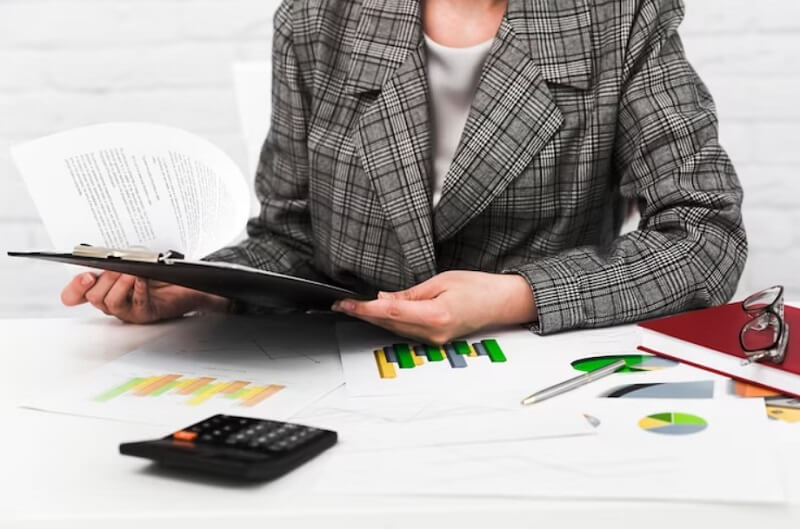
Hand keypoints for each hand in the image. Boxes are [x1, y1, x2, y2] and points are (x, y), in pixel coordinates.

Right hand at [61, 272, 230, 323]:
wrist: (189, 283)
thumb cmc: (160, 271)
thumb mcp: (132, 260)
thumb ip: (113, 259)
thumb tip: (101, 255)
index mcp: (104, 287)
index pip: (75, 294)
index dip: (74, 288)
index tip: (84, 276)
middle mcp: (112, 301)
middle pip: (93, 297)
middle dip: (104, 279)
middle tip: (117, 267)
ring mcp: (128, 310)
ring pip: (110, 303)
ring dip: (119, 285)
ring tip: (130, 273)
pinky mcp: (146, 314)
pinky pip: (135, 305)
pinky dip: (137, 290)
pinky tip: (141, 279)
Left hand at [331, 271, 537, 343]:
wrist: (501, 302)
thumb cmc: (478, 288)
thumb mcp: (441, 281)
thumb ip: (410, 293)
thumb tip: (384, 296)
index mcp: (435, 315)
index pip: (390, 311)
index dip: (365, 308)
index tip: (347, 304)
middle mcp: (433, 333)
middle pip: (388, 323)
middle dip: (364, 313)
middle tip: (342, 304)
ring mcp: (434, 339)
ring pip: (395, 330)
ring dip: (374, 318)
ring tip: (354, 307)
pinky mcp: (435, 339)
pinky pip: (406, 331)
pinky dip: (390, 322)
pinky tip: (379, 314)